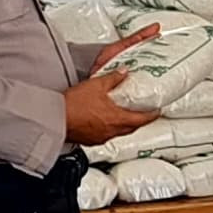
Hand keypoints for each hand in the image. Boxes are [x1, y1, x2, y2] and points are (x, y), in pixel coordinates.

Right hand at [63, 28, 154, 142]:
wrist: (55, 119)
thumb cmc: (74, 106)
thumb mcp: (96, 85)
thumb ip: (113, 78)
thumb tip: (123, 73)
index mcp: (118, 118)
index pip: (143, 119)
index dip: (152, 115)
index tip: (157, 111)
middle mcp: (112, 131)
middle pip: (132, 127)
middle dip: (139, 120)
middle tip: (142, 114)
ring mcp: (101, 137)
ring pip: (118, 132)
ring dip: (123, 124)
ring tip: (122, 116)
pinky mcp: (90, 140)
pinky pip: (104, 135)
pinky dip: (108, 128)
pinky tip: (102, 122)